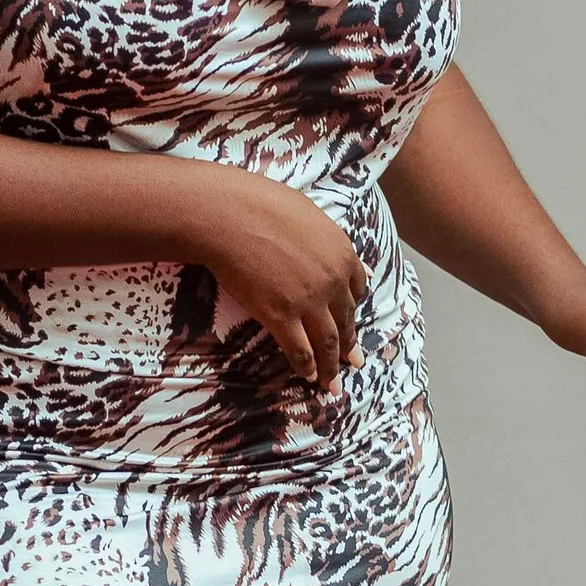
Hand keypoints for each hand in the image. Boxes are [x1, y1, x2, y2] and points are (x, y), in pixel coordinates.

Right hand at [188, 166, 365, 386]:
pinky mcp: (281, 316)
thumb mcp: (308, 214)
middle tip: (353, 363)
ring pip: (327, 342)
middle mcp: (332, 281)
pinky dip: (306, 366)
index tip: (350, 322)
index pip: (357, 290)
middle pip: (345, 320)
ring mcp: (308, 302)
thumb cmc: (261, 203)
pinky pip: (299, 349)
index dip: (353, 310)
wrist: (228, 215)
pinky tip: (308, 376)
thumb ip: (323, 237)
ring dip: (331, 365)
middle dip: (348, 345)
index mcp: (342, 254)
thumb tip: (326, 247)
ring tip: (332, 382)